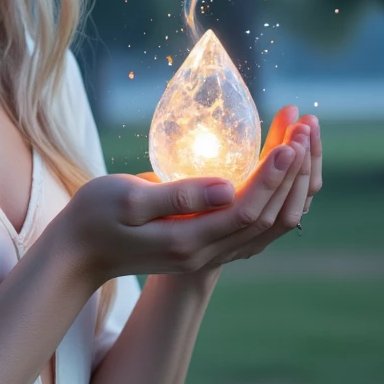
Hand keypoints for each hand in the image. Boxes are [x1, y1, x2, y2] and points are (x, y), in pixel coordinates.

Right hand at [54, 129, 313, 289]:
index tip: (289, 143)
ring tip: (303, 141)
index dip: (272, 177)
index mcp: (188, 241)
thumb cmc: (94, 216)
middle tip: (306, 129)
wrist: (77, 253)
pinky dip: (275, 197)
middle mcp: (205, 253)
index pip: (246, 210)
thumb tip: (227, 186)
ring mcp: (207, 253)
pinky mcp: (205, 245)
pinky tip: (280, 170)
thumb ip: (178, 195)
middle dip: (292, 174)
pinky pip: (255, 225)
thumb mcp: (127, 198)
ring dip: (290, 184)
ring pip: (267, 225)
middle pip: (267, 218)